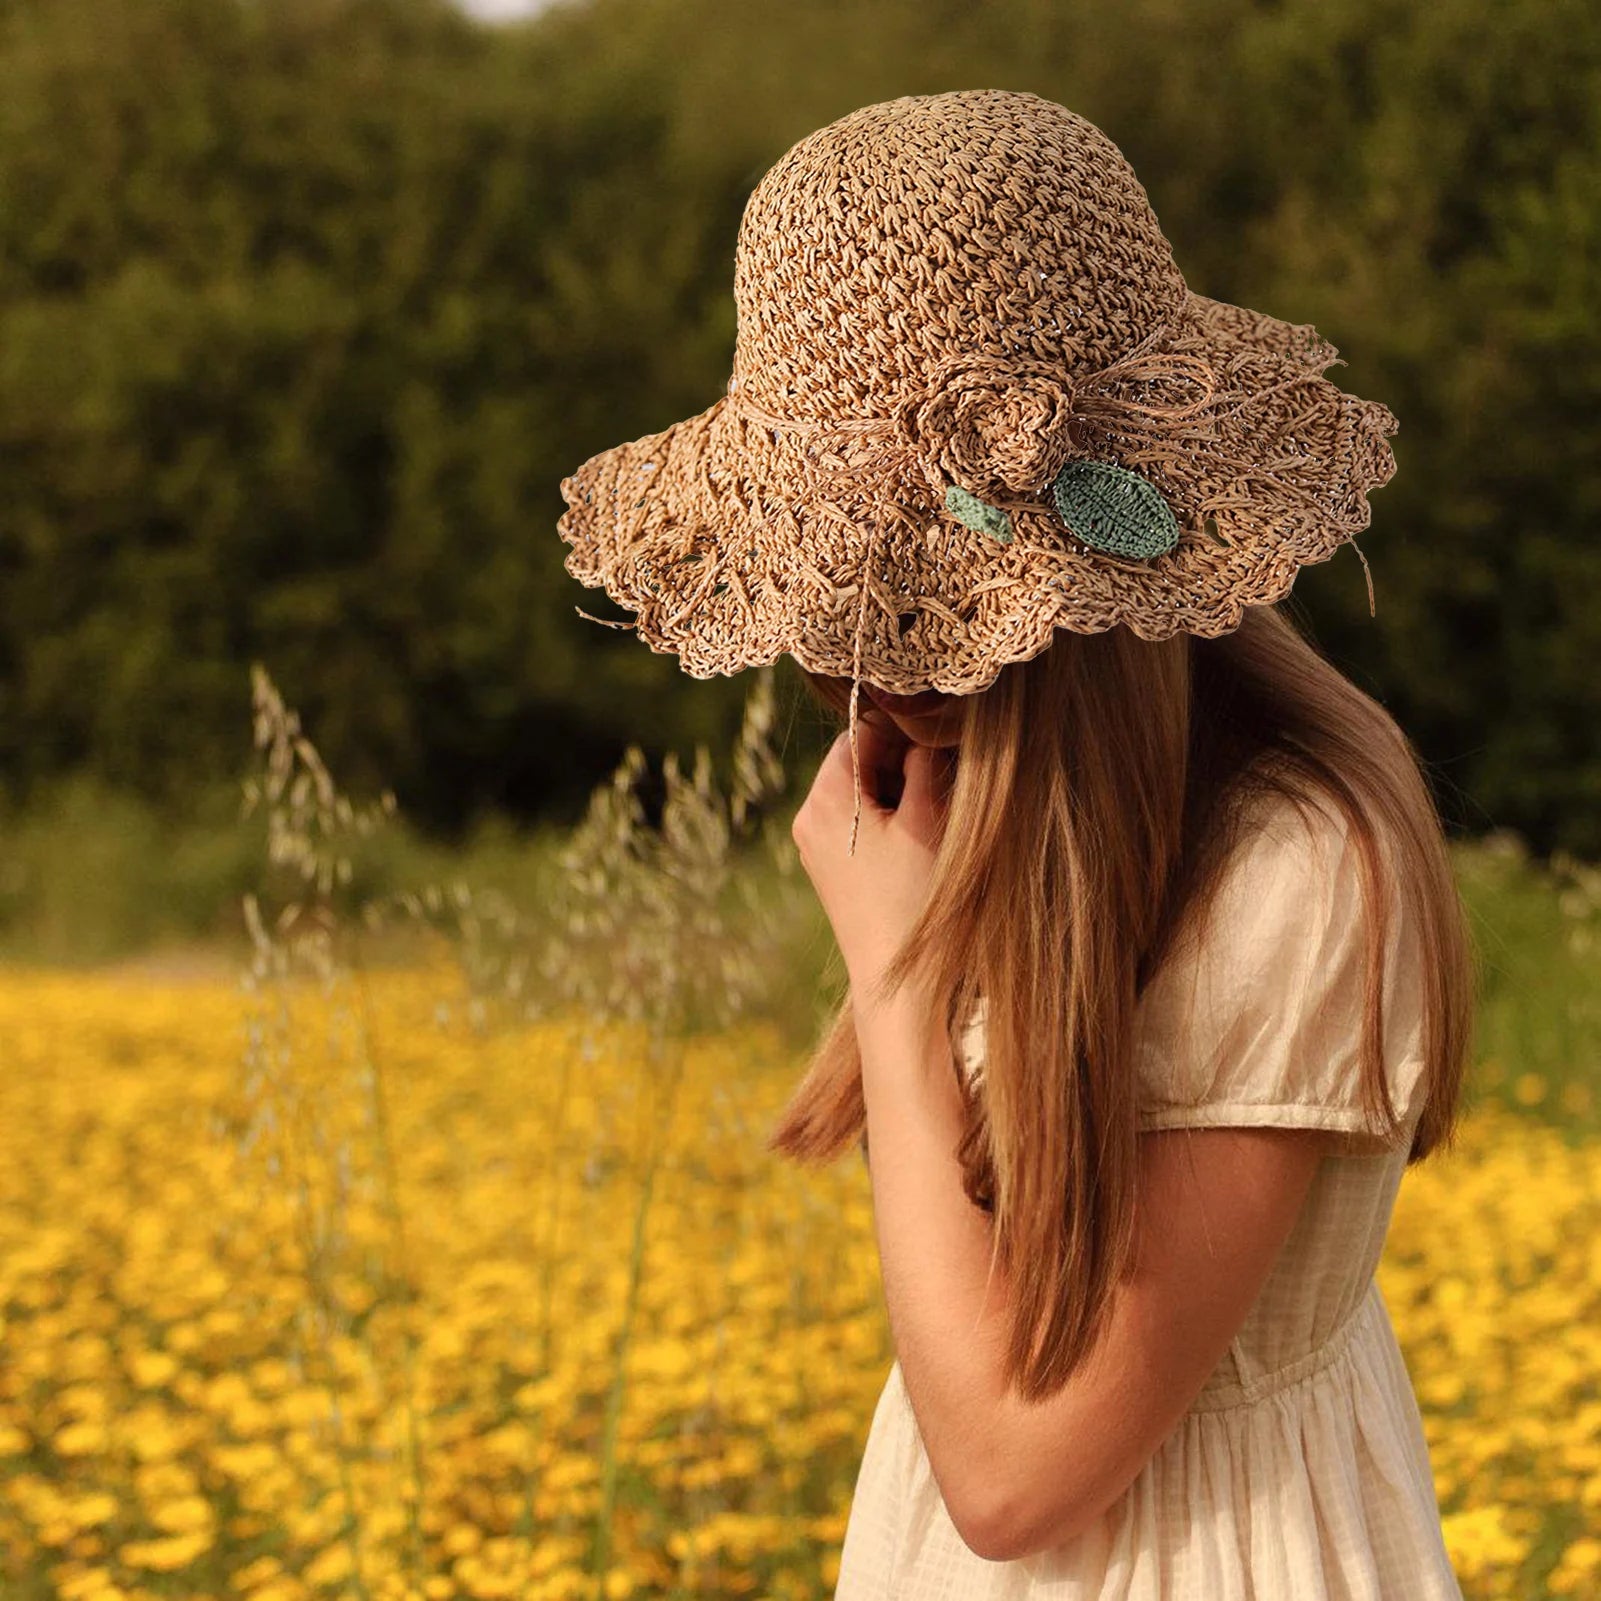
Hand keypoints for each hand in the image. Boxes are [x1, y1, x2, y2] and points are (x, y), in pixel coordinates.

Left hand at [791, 708, 955, 998]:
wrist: (900, 983)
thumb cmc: (916, 899)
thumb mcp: (928, 821)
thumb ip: (925, 763)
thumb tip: (926, 730)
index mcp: (825, 799)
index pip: (863, 732)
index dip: (907, 732)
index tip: (945, 744)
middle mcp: (809, 817)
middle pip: (859, 760)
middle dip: (903, 762)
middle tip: (946, 780)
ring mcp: (815, 844)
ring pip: (861, 790)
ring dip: (900, 791)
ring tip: (935, 814)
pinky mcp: (829, 867)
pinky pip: (858, 820)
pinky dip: (889, 817)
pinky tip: (919, 839)